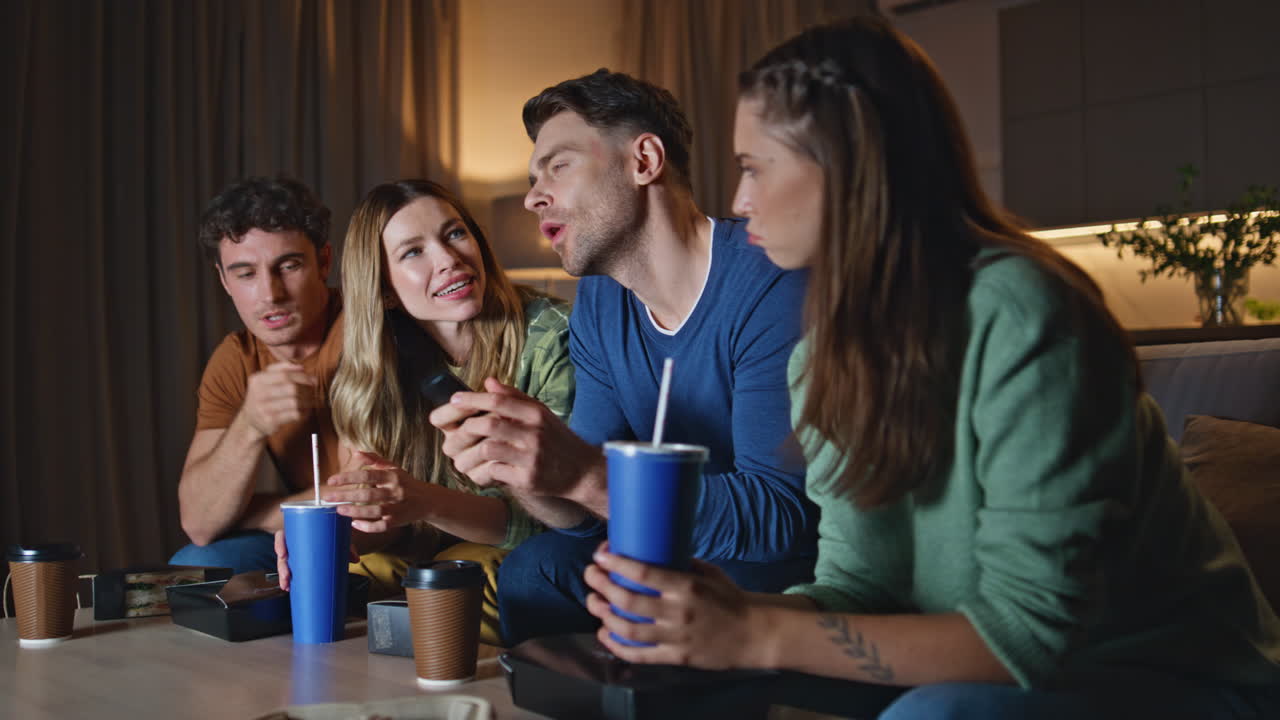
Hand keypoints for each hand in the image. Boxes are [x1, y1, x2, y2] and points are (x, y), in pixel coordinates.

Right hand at [240, 362, 316, 438]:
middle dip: (306, 389)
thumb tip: (301, 367)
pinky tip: (302, 410)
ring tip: (309, 400)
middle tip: (312, 391)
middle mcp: (258, 394)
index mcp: (257, 380)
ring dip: (306, 401)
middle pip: (291, 388)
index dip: (302, 377)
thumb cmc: (264, 395)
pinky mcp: (270, 422)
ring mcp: (263, 409)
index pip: (284, 375)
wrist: (251, 420)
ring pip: (295, 402)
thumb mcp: (266, 378)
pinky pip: (294, 414)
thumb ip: (283, 369)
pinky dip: (302, 412)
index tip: (311, 380)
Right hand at [274, 529, 358, 591]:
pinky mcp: (298, 560)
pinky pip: (290, 567)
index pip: (283, 534)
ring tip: (287, 586)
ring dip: (283, 575)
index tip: (282, 554)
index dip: (279, 544)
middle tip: (287, 577)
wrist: (333, 529)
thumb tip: (355, 559)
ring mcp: (295, 551)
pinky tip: (288, 587)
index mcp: (298, 530)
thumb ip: (346, 545)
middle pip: (282, 553)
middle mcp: (294, 540)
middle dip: (282, 566)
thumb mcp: (338, 535)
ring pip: (284, 562)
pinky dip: (289, 577)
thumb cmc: (330, 530)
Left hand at [323, 451, 434, 532]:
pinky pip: (380, 526)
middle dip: (346, 496)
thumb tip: (355, 453)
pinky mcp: (398, 522)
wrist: (427, 500)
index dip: (348, 478)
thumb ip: (374, 460)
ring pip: (374, 511)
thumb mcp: (393, 468)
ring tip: (338, 510)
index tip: (331, 480)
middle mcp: (396, 491)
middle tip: (329, 497)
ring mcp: (398, 508)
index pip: (368, 475)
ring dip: (355, 511)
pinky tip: (354, 524)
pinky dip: (367, 526)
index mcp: (393, 476)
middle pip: (368, 494)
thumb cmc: (405, 483)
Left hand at [430, 378, 603, 499]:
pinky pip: (494, 472)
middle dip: (466, 428)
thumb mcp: (541, 414)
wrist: (582, 472)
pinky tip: (481, 471)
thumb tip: (488, 382)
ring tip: (463, 457)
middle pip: (489, 424)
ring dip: (469, 453)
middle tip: (457, 433)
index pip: (499, 400)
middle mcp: (535, 433)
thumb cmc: (557, 439)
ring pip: (488, 449)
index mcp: (536, 413)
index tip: (454, 399)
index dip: (472, 399)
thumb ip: (514, 397)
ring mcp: (531, 457)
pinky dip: (482, 472)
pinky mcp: (528, 479)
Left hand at [584, 544, 765, 668]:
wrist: (754, 633)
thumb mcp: (709, 573)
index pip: (645, 574)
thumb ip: (681, 564)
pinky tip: (604, 633)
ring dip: (604, 615)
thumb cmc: (730, 598)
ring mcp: (676, 637)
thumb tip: (653, 549)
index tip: (601, 555)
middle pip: (629, 601)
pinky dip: (617, 646)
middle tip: (591, 575)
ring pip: (629, 629)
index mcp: (688, 587)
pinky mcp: (676, 657)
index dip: (618, 564)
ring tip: (594, 602)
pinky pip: (640, 655)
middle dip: (603, 586)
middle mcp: (679, 612)